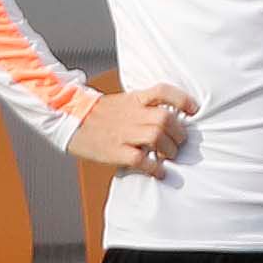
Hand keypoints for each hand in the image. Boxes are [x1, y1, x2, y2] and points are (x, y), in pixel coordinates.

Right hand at [68, 81, 197, 176]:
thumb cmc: (98, 115)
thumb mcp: (123, 101)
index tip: (194, 110)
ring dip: (169, 149)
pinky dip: (155, 167)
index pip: (162, 91)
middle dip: (179, 133)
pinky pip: (141, 160)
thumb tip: (170, 118)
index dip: (182, 99)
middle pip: (165, 118)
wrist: (69, 120)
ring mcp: (123, 132)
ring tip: (168, 155)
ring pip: (157, 137)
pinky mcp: (115, 151)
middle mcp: (131, 114)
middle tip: (179, 142)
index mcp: (134, 99)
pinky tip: (159, 171)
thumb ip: (143, 106)